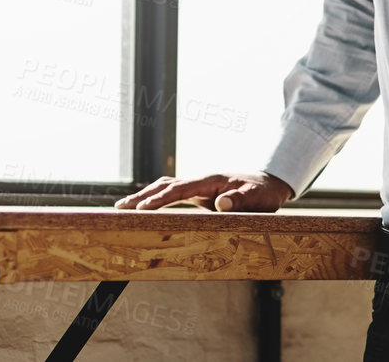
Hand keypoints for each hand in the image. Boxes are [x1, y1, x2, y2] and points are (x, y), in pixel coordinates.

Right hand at [113, 171, 292, 212]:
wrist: (269, 183)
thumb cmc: (263, 193)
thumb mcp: (257, 199)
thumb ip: (240, 201)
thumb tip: (221, 204)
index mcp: (210, 181)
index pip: (179, 189)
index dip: (159, 199)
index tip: (142, 208)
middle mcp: (200, 180)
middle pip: (164, 185)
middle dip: (142, 196)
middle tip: (119, 207)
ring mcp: (197, 185)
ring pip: (165, 186)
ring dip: (144, 195)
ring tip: (122, 207)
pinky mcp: (198, 191)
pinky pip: (171, 192)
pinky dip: (155, 197)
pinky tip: (144, 206)